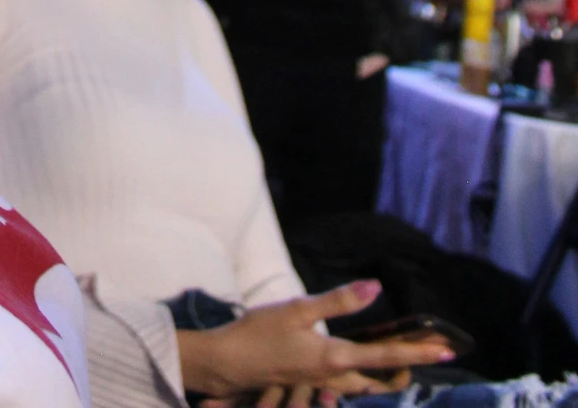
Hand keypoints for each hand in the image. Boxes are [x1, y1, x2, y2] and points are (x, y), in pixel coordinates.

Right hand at [177, 282, 455, 407]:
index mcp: (336, 357)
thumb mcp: (297, 308)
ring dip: (387, 375)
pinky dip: (363, 377)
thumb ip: (338, 300)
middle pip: (383, 380)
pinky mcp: (310, 383)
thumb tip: (375, 287)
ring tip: (401, 360)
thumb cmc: (260, 332)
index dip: (419, 352)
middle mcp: (335, 377)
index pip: (387, 355)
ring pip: (366, 387)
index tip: (446, 348)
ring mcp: (322, 384)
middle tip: (429, 353)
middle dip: (409, 368)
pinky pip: (347, 385)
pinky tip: (357, 364)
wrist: (229, 363)